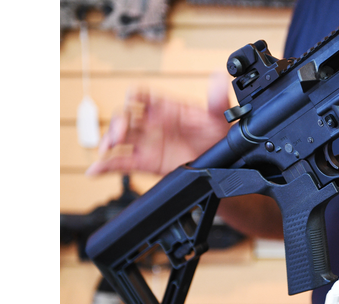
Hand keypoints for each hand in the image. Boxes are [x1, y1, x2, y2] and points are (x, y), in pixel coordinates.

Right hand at [86, 72, 231, 175]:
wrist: (222, 164)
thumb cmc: (218, 136)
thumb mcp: (219, 117)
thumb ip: (217, 98)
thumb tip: (218, 77)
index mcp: (166, 108)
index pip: (144, 95)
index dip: (136, 94)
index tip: (132, 97)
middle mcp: (153, 123)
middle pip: (126, 116)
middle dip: (118, 122)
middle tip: (119, 134)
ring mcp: (147, 142)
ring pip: (119, 138)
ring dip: (108, 141)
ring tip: (105, 150)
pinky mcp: (146, 161)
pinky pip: (121, 162)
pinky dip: (105, 166)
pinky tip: (95, 170)